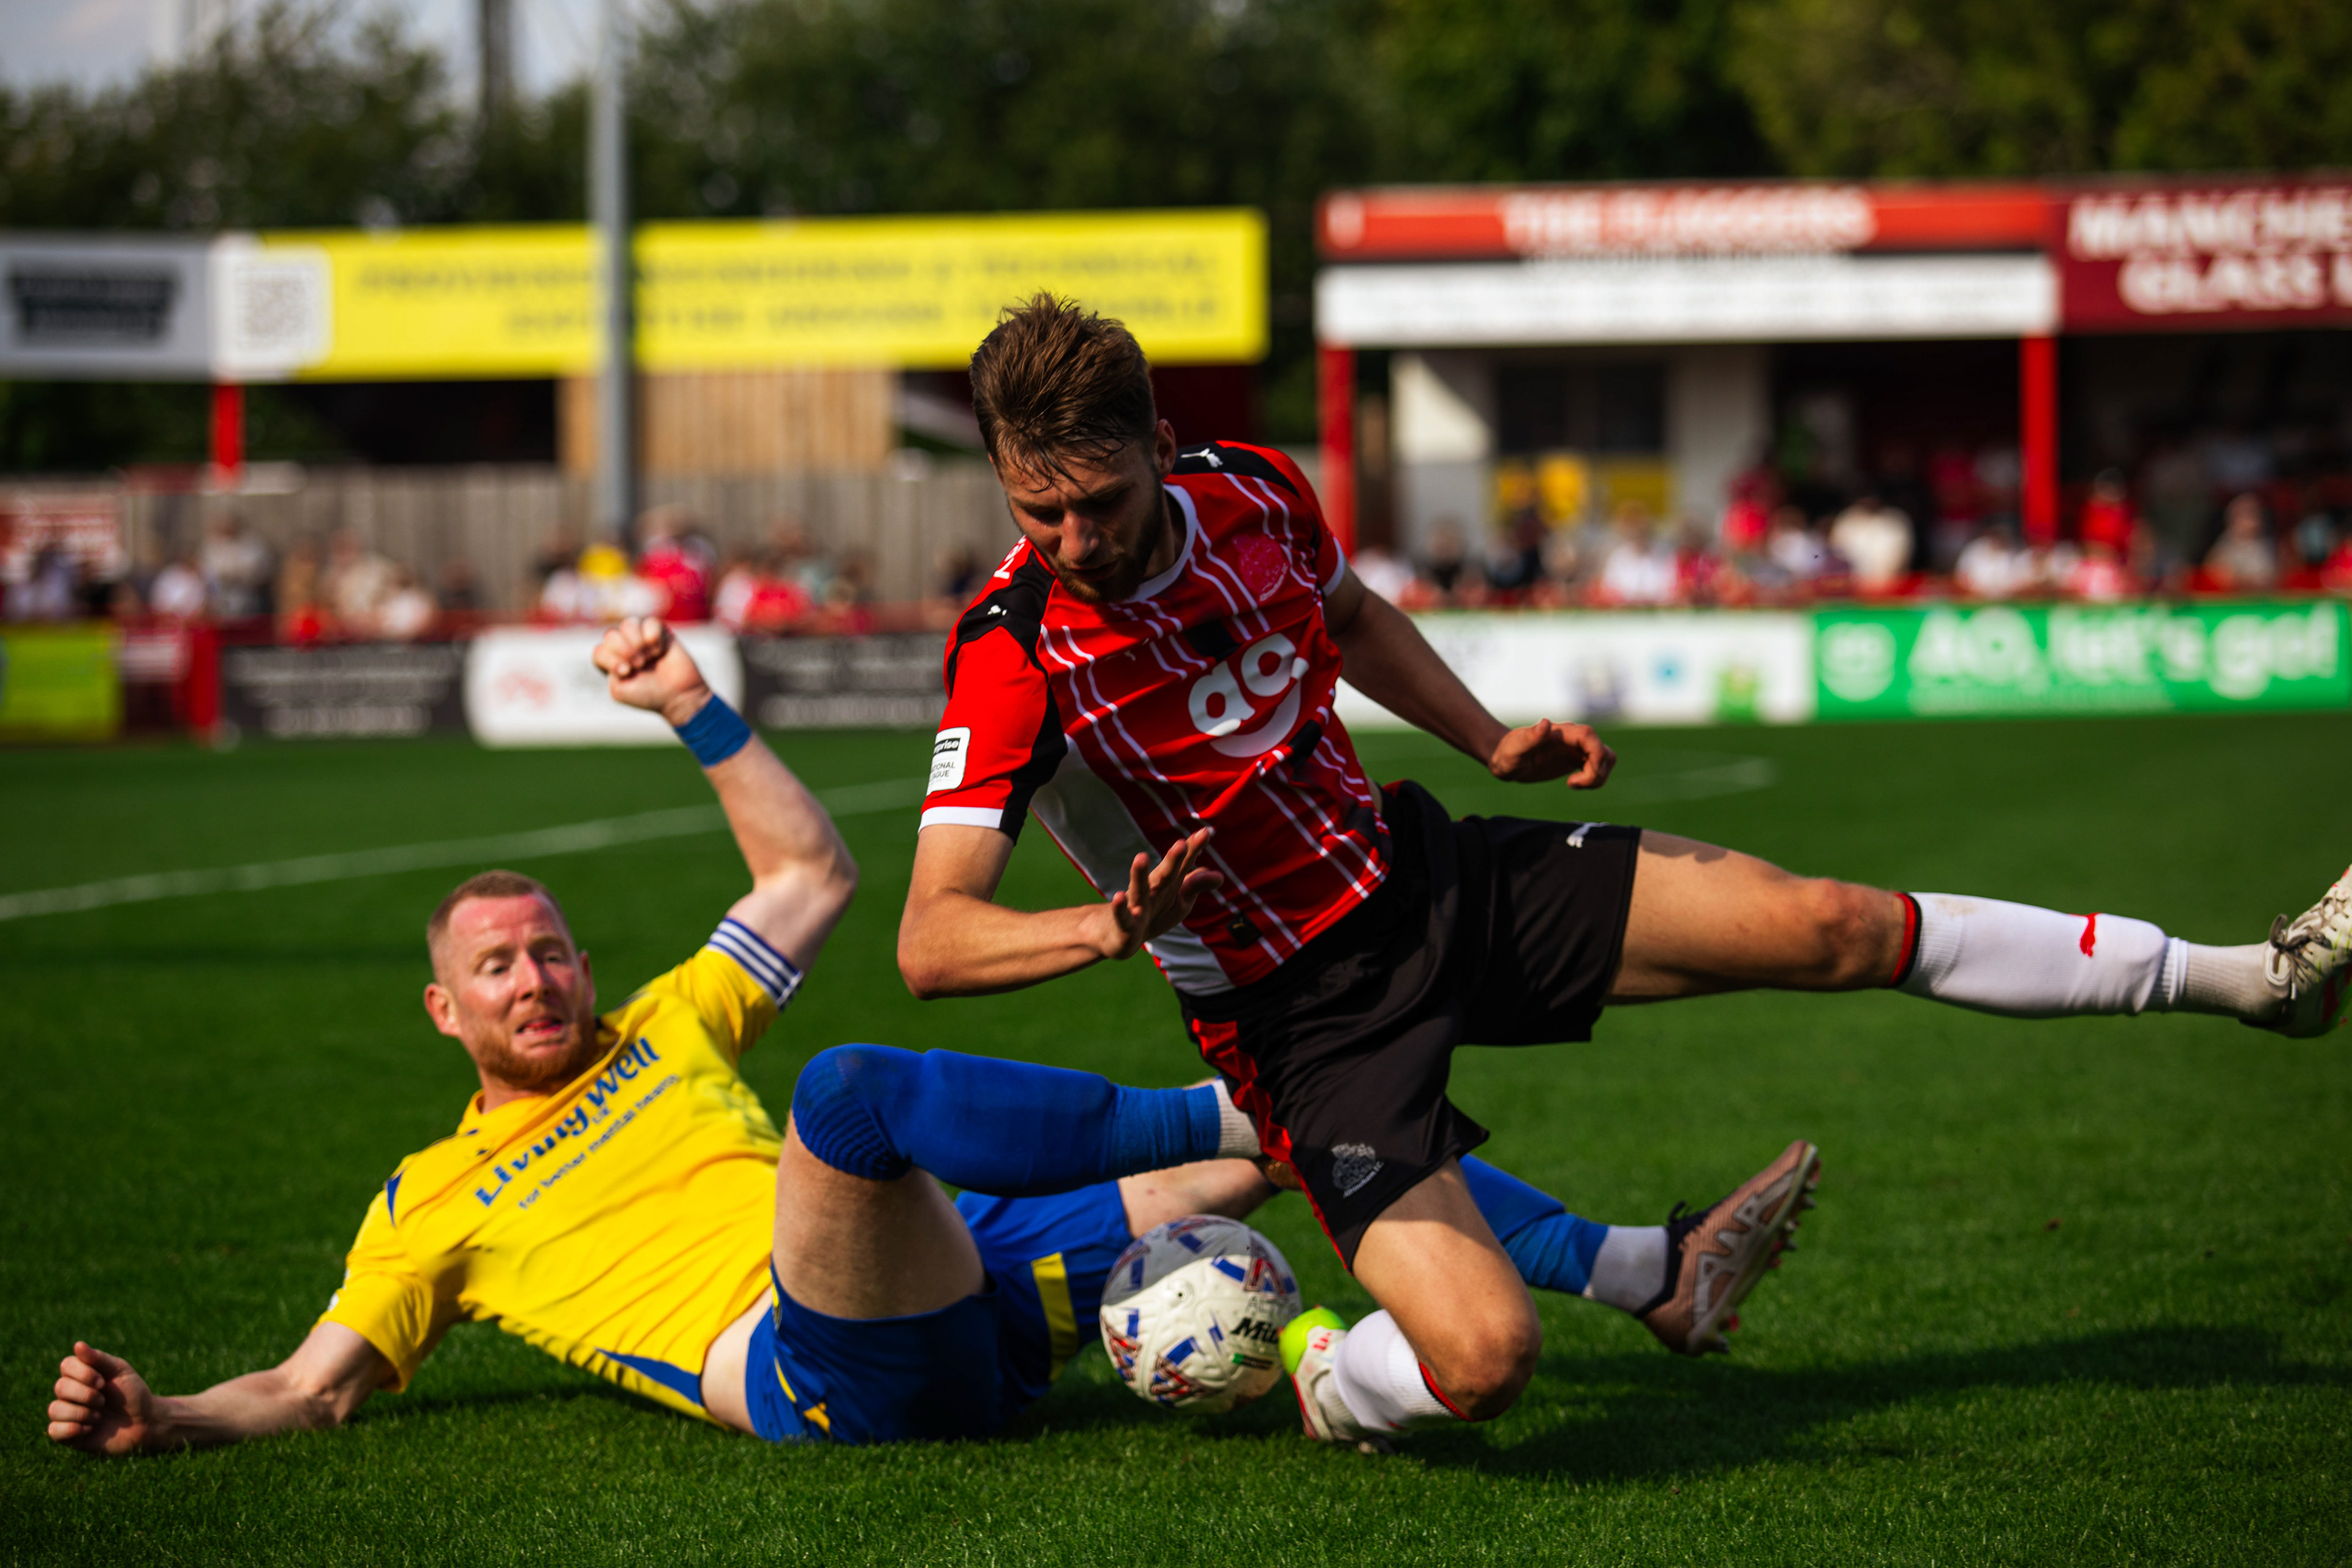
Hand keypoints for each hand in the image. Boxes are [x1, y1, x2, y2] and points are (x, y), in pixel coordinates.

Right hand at [50, 1343, 163, 1455]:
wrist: (145, 1423)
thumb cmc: (133, 1394)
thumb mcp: (120, 1371)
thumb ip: (98, 1359)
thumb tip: (77, 1344)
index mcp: (82, 1375)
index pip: (66, 1365)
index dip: (83, 1373)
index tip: (103, 1382)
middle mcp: (70, 1393)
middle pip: (60, 1387)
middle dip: (86, 1394)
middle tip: (103, 1401)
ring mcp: (68, 1414)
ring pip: (54, 1409)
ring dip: (81, 1413)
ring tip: (98, 1417)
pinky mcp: (67, 1435)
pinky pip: (53, 1431)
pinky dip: (71, 1429)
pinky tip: (89, 1429)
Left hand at [592, 616, 710, 725]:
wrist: (679, 696)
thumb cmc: (649, 696)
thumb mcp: (619, 691)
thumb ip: (609, 670)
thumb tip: (619, 647)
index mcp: (612, 663)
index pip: (599, 651)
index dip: (610, 659)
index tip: (626, 672)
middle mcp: (624, 648)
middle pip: (610, 635)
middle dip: (624, 650)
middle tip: (639, 664)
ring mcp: (641, 639)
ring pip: (628, 624)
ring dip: (637, 641)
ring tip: (649, 655)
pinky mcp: (660, 633)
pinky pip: (650, 622)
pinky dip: (653, 636)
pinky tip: (660, 650)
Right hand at [1097, 828, 1224, 960]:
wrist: (1120, 936)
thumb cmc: (1154, 914)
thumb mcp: (1179, 902)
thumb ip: (1195, 885)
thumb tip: (1220, 876)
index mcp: (1167, 884)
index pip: (1182, 865)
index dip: (1193, 850)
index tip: (1206, 832)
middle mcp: (1152, 890)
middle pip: (1164, 874)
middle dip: (1172, 860)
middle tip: (1180, 844)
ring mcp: (1137, 905)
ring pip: (1139, 889)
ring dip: (1139, 874)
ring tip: (1141, 857)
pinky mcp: (1124, 924)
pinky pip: (1122, 916)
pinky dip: (1120, 907)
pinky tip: (1118, 896)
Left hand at [1488, 718, 1614, 788]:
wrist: (1506, 760)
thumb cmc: (1507, 754)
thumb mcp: (1514, 749)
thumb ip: (1530, 737)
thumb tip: (1545, 723)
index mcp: (1560, 733)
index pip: (1589, 737)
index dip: (1596, 755)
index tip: (1581, 776)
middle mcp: (1572, 739)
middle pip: (1603, 751)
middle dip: (1597, 772)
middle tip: (1574, 784)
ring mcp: (1576, 749)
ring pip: (1605, 759)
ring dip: (1598, 776)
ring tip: (1574, 784)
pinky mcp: (1576, 760)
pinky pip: (1598, 767)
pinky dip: (1594, 778)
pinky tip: (1573, 784)